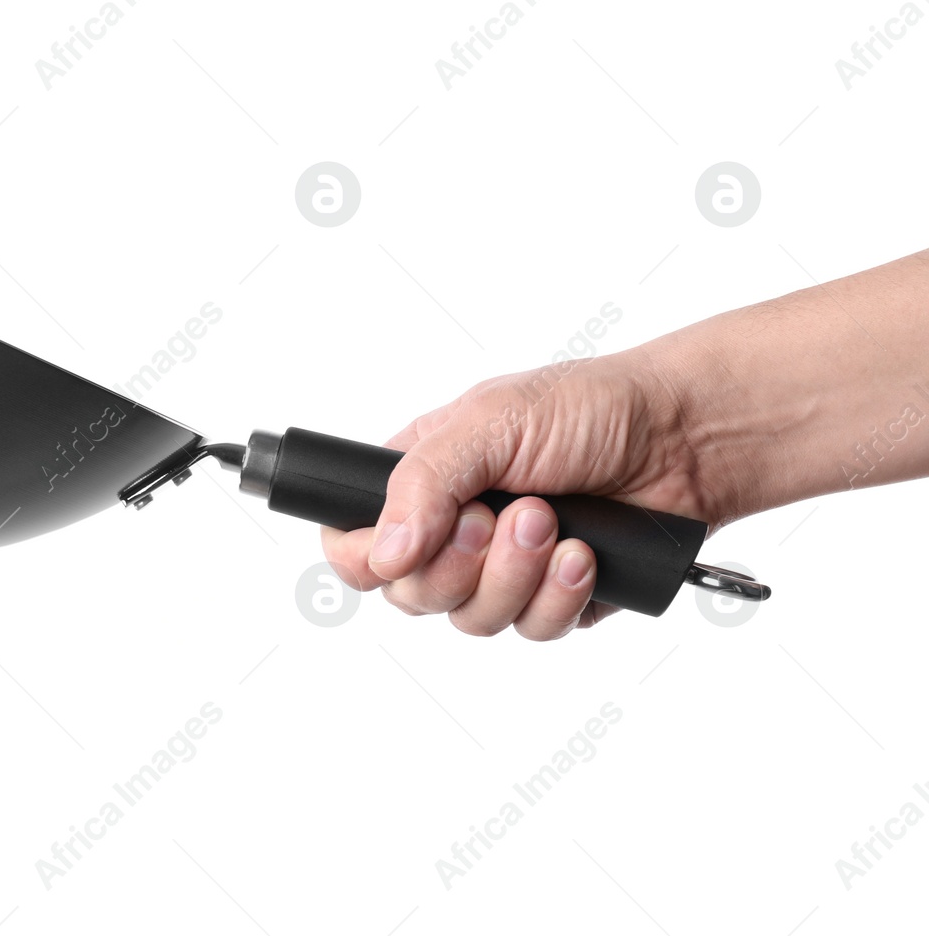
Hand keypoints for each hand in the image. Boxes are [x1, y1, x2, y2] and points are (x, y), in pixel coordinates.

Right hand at [321, 349, 723, 639]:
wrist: (686, 438)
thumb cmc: (589, 408)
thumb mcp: (490, 422)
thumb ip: (423, 483)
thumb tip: (384, 552)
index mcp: (422, 479)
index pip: (353, 540)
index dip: (365, 557)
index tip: (402, 549)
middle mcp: (453, 530)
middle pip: (409, 593)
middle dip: (457, 564)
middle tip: (500, 517)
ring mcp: (502, 570)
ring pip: (470, 619)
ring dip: (513, 576)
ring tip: (555, 524)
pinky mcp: (552, 600)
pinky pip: (531, 630)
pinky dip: (558, 595)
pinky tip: (584, 554)